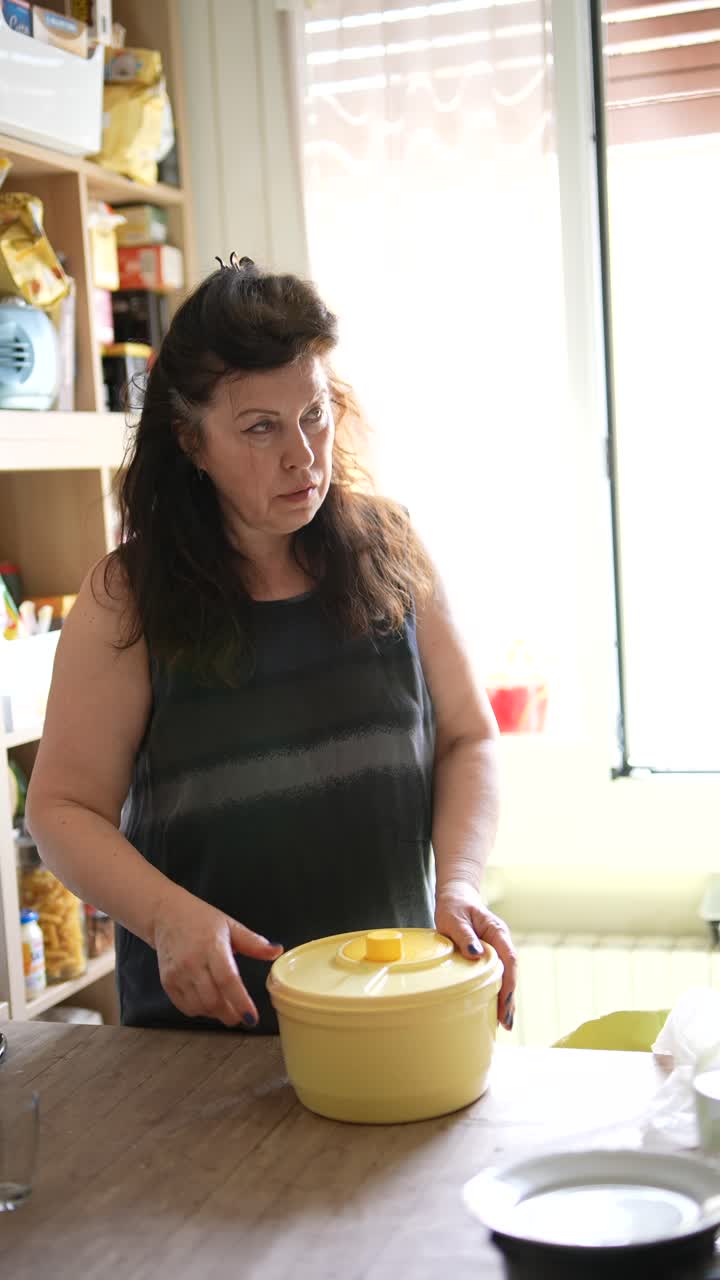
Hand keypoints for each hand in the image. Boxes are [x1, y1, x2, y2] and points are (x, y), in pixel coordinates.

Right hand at [151, 889, 282, 1027]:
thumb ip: (253, 942)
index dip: (240, 1002)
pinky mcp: (167, 982)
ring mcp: (177, 974)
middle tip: (242, 1016)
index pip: (227, 980)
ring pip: (199, 1007)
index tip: (252, 1018)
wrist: (166, 916)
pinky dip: (200, 1011)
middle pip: (213, 999)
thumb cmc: (201, 920)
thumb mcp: (231, 926)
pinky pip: (185, 1007)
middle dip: (230, 1014)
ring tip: (226, 1007)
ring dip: (216, 1013)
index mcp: (212, 946)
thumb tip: (277, 950)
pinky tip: (208, 1003)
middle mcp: (192, 962)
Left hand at [435, 880, 516, 1028]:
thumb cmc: (454, 906)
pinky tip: (495, 1009)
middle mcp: (500, 942)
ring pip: (505, 977)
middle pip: (510, 973)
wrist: (456, 898)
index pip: (508, 959)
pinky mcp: (488, 957)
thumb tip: (476, 954)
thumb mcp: (454, 918)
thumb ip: (464, 935)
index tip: (505, 1002)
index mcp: (497, 932)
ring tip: (504, 1022)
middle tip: (506, 1022)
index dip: (508, 982)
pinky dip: (498, 992)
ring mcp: (496, 950)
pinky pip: (497, 976)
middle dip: (509, 997)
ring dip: (506, 998)